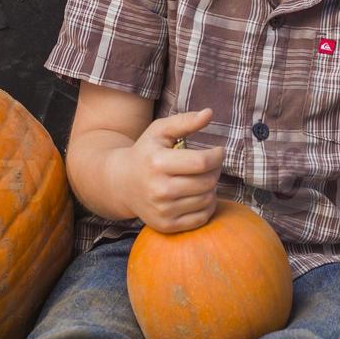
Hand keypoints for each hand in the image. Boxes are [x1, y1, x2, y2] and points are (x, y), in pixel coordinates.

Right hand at [116, 108, 222, 232]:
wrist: (122, 184)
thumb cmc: (146, 153)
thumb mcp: (160, 131)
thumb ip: (185, 121)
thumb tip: (209, 113)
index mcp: (157, 163)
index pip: (202, 162)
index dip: (217, 156)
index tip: (218, 151)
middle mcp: (158, 190)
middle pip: (207, 182)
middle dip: (215, 170)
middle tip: (210, 165)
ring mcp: (162, 210)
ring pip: (207, 200)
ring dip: (212, 187)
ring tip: (202, 178)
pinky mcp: (166, 226)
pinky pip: (202, 217)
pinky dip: (207, 205)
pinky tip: (198, 194)